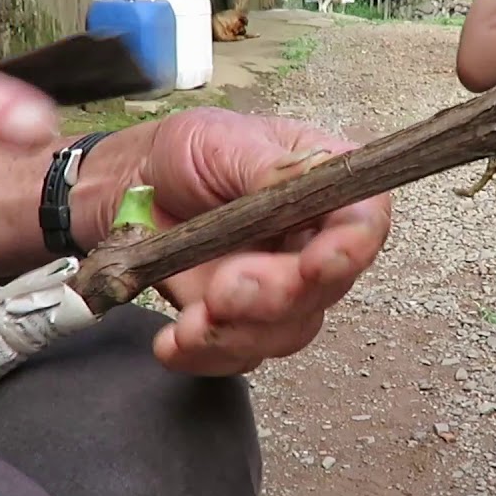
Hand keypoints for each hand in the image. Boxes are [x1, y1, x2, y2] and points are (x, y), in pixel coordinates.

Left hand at [88, 108, 391, 375]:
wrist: (131, 184)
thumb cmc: (187, 151)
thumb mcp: (223, 140)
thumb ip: (268, 167)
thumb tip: (306, 181)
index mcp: (326, 185)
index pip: (364, 221)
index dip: (349, 250)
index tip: (315, 265)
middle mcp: (314, 241)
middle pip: (326, 288)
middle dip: (276, 297)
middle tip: (226, 289)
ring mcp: (281, 287)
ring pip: (286, 331)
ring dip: (239, 334)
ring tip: (191, 323)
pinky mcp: (243, 320)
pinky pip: (239, 354)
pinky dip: (205, 355)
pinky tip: (174, 342)